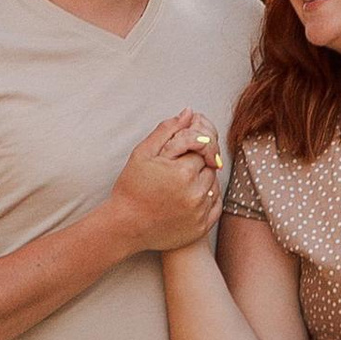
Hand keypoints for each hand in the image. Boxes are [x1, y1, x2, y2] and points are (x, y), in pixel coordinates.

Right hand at [111, 111, 224, 254]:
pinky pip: (215, 204)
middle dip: (197, 162)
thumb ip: (168, 130)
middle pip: (210, 165)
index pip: (203, 147)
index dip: (192, 145)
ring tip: (180, 182)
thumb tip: (189, 112)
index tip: (182, 149)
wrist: (125, 226)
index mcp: (183, 172)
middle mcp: (196, 193)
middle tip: (176, 168)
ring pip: (214, 184)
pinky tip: (189, 196)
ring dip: (202, 178)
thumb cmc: (131, 188)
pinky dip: (207, 197)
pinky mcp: (201, 227)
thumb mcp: (143, 153)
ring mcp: (200, 212)